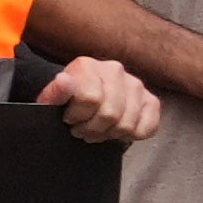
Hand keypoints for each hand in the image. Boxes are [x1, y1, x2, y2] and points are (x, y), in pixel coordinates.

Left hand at [43, 52, 163, 147]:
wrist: (81, 99)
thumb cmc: (66, 101)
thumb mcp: (52, 99)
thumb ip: (55, 92)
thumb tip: (64, 80)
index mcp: (88, 66)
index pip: (90, 99)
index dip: (77, 117)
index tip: (69, 118)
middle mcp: (115, 70)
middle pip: (110, 114)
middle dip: (92, 129)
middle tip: (82, 130)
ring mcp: (136, 84)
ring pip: (127, 124)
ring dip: (109, 134)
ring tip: (97, 131)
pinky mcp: (151, 100)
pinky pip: (147, 128)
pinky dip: (131, 136)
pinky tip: (116, 131)